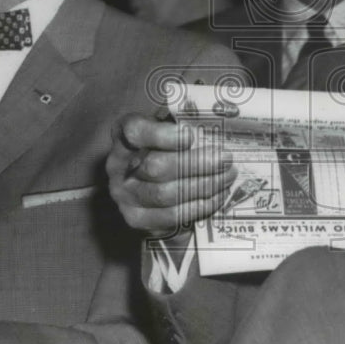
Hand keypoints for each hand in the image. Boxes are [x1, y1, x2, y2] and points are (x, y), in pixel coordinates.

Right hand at [106, 112, 236, 236]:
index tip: (191, 135)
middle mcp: (117, 166)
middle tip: (225, 159)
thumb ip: (184, 124)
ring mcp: (125, 195)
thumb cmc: (165, 149)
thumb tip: (213, 126)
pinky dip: (199, 206)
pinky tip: (218, 196)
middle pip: (156, 166)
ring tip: (227, 176)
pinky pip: (171, 216)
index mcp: (124, 136)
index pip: (135, 132)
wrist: (151, 186)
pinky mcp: (137, 219)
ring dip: (203, 185)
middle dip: (196, 163)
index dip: (163, 135)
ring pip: (165, 194)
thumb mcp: (169, 129)